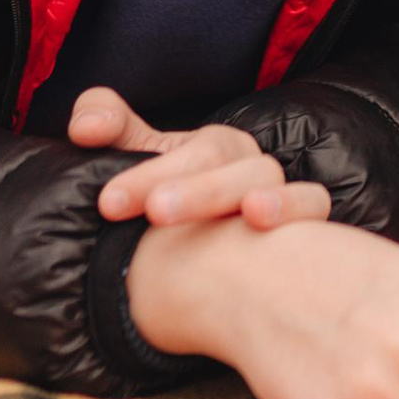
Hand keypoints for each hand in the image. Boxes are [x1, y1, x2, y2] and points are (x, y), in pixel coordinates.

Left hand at [69, 85, 329, 232]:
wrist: (221, 271)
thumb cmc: (175, 212)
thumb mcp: (137, 168)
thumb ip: (108, 131)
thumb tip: (85, 128)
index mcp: (209, 147)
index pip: (177, 144)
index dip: (146, 170)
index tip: (108, 203)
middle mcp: (244, 162)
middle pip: (215, 157)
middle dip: (182, 186)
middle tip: (150, 213)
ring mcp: (276, 188)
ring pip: (261, 177)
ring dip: (227, 192)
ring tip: (201, 214)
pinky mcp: (306, 219)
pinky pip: (312, 202)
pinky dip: (292, 206)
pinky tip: (259, 222)